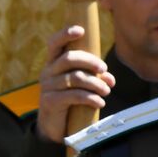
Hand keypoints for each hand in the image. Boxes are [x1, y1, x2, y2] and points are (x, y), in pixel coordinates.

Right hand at [36, 25, 113, 142]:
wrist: (54, 126)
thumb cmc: (71, 99)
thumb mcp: (83, 85)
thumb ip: (96, 77)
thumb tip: (110, 79)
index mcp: (54, 62)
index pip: (54, 43)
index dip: (65, 34)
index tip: (81, 30)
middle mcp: (48, 71)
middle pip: (69, 58)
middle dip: (90, 61)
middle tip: (104, 70)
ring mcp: (47, 86)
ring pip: (75, 78)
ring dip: (96, 84)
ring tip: (107, 91)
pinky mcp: (50, 102)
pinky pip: (73, 96)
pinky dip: (91, 98)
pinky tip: (100, 103)